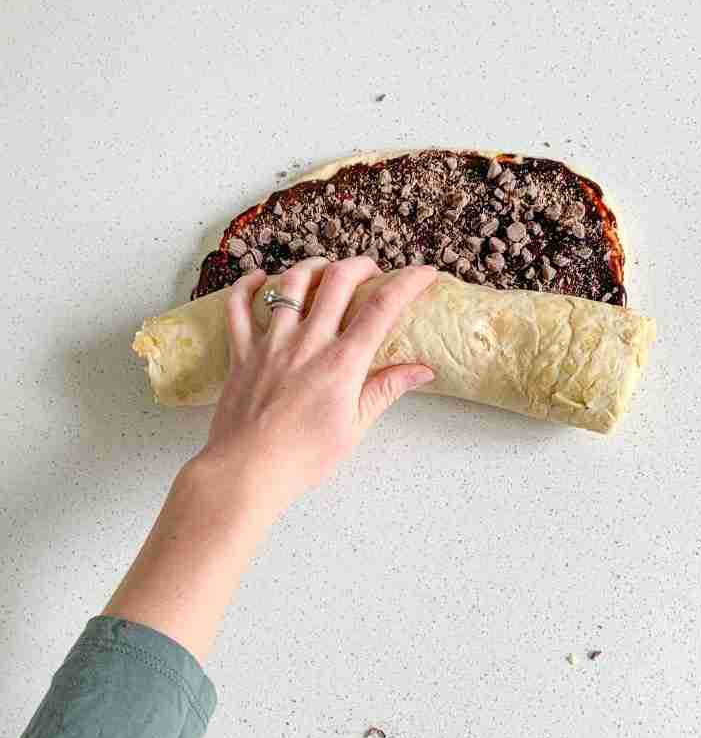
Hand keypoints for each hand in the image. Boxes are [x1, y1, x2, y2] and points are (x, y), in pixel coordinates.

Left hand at [196, 256, 436, 512]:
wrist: (247, 471)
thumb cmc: (303, 458)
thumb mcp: (354, 427)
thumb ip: (385, 390)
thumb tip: (422, 370)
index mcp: (342, 363)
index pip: (382, 309)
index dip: (407, 282)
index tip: (424, 272)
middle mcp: (307, 343)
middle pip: (338, 280)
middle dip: (361, 265)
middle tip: (372, 272)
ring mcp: (271, 343)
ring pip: (291, 283)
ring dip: (313, 266)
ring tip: (326, 270)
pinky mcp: (241, 352)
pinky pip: (238, 306)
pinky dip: (247, 285)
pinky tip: (259, 278)